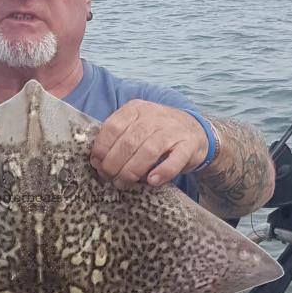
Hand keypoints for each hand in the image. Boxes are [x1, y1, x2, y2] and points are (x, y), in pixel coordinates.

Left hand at [90, 100, 208, 188]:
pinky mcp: (188, 145)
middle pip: (129, 142)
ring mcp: (173, 130)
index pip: (113, 127)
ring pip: (148, 151)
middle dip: (114, 164)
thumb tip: (97, 161)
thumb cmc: (157, 132)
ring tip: (123, 183)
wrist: (195, 130)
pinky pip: (175, 159)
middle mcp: (154, 116)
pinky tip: (152, 181)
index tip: (97, 163)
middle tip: (109, 177)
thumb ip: (118, 138)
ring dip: (132, 171)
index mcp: (136, 109)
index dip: (101, 148)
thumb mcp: (136, 125)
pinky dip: (162, 172)